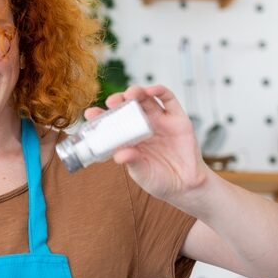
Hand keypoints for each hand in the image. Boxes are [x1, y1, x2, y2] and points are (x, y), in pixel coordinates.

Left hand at [86, 85, 209, 201]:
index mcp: (129, 138)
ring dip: (137, 92)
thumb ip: (132, 162)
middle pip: (128, 106)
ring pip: (146, 99)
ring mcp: (160, 121)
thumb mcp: (142, 173)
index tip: (90, 114)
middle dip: (118, 100)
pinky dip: (159, 91)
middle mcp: (143, 126)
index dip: (101, 116)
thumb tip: (119, 155)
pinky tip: (151, 90)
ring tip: (130, 94)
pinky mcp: (177, 119)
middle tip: (112, 101)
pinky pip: (168, 99)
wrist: (186, 186)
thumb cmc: (160, 180)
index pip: (112, 122)